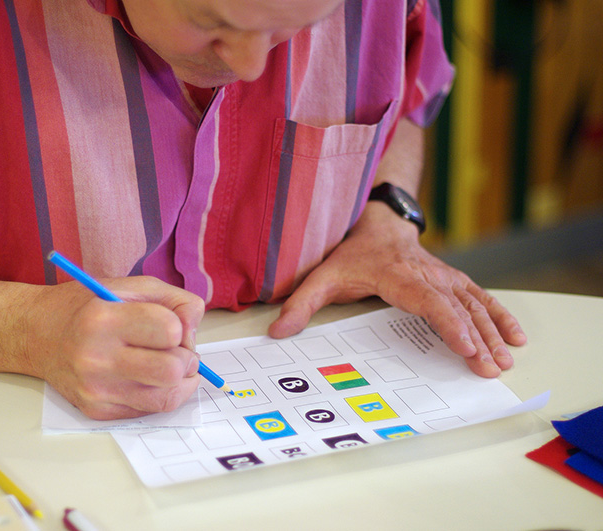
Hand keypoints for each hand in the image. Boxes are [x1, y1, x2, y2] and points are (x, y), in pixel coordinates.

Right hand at [18, 276, 204, 418]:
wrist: (35, 334)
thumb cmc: (86, 307)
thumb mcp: (130, 287)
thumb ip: (174, 300)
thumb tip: (195, 329)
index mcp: (104, 319)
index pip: (171, 330)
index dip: (179, 327)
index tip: (169, 325)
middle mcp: (97, 358)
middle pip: (172, 371)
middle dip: (185, 359)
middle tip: (175, 350)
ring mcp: (96, 390)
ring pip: (167, 397)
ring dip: (177, 380)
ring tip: (163, 363)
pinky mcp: (97, 411)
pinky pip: (150, 411)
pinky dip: (158, 394)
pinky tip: (145, 377)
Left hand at [268, 203, 526, 376]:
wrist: (377, 221)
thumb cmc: (351, 253)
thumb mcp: (322, 275)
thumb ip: (301, 304)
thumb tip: (278, 332)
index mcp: (398, 274)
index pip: (428, 300)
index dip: (449, 323)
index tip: (466, 347)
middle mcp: (428, 274)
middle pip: (458, 306)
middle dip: (478, 337)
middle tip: (492, 367)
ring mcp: (444, 276)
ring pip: (475, 302)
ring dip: (494, 331)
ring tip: (508, 360)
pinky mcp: (454, 279)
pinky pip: (481, 297)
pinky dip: (500, 315)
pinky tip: (516, 336)